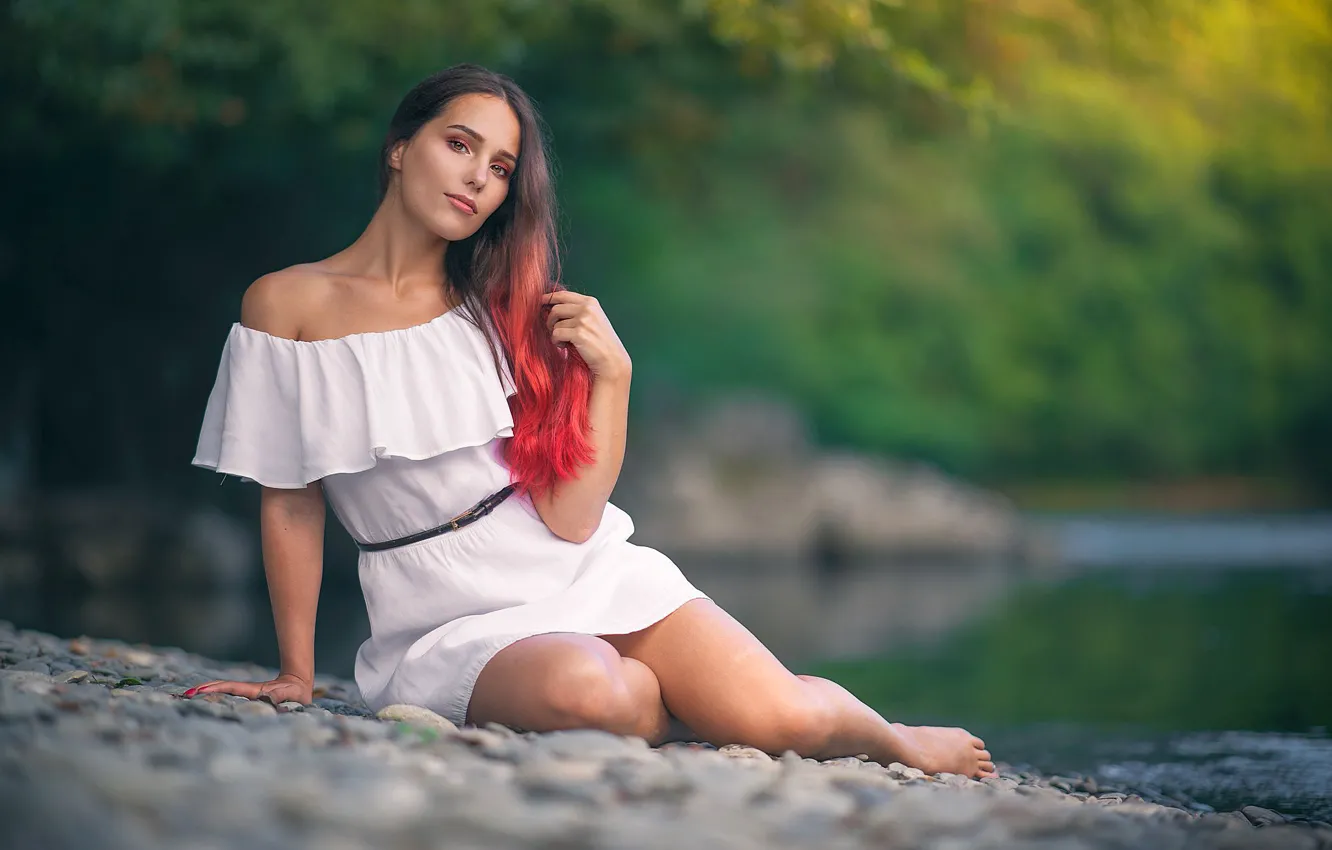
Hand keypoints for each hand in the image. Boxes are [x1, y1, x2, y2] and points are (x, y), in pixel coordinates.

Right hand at [183, 671, 312, 704]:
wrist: (299, 684)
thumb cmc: (295, 692)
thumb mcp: (290, 694)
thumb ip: (279, 696)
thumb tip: (266, 698)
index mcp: (256, 691)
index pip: (232, 688)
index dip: (217, 689)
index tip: (200, 690)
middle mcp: (249, 692)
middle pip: (224, 687)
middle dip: (206, 689)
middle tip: (186, 693)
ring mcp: (249, 694)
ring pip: (226, 690)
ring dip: (208, 691)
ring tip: (190, 694)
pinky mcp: (251, 698)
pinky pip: (231, 696)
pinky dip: (218, 695)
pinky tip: (206, 698)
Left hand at [542, 289, 630, 380]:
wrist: (612, 360)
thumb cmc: (601, 342)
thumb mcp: (593, 319)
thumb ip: (578, 310)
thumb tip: (553, 307)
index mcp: (590, 302)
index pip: (563, 295)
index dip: (549, 298)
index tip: (541, 301)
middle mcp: (587, 308)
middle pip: (556, 308)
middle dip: (550, 320)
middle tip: (553, 330)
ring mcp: (583, 320)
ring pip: (555, 323)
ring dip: (555, 333)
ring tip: (564, 341)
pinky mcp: (579, 334)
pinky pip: (556, 334)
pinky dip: (556, 341)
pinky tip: (564, 346)